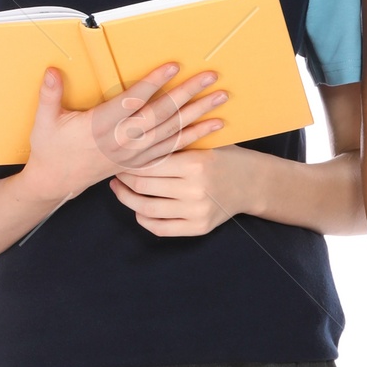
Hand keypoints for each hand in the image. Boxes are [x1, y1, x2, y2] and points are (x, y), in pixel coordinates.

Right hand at [23, 63, 224, 204]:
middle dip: (187, 94)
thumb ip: (50, 95)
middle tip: (210, 77)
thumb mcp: (44, 121)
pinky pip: (173, 148)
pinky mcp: (141, 161)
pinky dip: (194, 137)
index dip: (153, 83)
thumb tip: (51, 70)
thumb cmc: (51, 147)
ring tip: (220, 98)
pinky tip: (213, 126)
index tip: (173, 67)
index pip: (132, 101)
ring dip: (198, 114)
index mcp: (101, 126)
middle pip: (160, 114)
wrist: (57, 181)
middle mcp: (122, 140)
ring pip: (172, 131)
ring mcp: (134, 153)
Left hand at [111, 142, 264, 236]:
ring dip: (126, 199)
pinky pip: (160, 228)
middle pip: (142, 186)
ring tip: (119, 189)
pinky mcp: (199, 228)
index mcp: (194, 163)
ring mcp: (196, 212)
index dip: (127, 161)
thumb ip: (172, 141)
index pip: (147, 164)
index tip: (118, 156)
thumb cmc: (222, 156)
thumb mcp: (201, 141)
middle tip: (114, 171)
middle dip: (122, 178)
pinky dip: (143, 219)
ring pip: (146, 209)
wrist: (252, 181)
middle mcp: (195, 190)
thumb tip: (131, 138)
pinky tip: (137, 208)